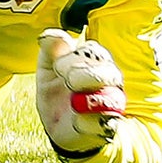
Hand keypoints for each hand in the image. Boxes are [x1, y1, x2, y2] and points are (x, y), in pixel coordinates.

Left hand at [35, 29, 125, 158]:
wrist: (55, 124)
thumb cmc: (55, 89)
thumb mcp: (47, 67)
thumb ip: (51, 49)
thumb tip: (58, 34)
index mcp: (94, 61)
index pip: (95, 51)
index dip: (75, 57)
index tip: (57, 67)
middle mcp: (109, 82)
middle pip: (109, 72)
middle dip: (86, 76)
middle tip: (67, 82)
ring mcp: (112, 106)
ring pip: (115, 98)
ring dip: (94, 100)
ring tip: (75, 103)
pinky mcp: (109, 128)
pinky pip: (107, 125)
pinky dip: (90, 123)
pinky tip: (78, 121)